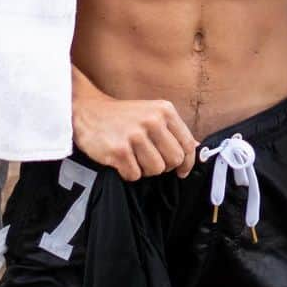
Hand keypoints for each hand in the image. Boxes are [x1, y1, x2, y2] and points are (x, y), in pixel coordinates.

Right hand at [72, 88, 197, 179]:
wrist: (89, 111)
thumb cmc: (124, 116)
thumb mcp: (153, 113)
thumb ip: (174, 130)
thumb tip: (197, 147)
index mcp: (164, 111)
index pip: (188, 144)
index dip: (187, 162)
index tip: (182, 171)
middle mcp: (152, 121)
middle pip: (174, 160)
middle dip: (164, 165)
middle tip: (150, 159)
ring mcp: (135, 135)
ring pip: (156, 170)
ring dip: (145, 170)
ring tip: (134, 157)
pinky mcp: (119, 150)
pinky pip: (135, 175)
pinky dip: (128, 172)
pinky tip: (121, 160)